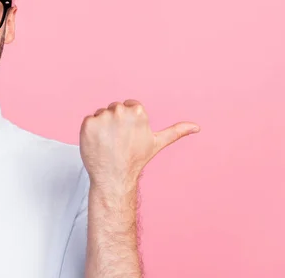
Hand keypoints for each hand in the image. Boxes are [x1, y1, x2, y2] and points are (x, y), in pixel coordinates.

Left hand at [79, 99, 199, 189]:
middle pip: (114, 109)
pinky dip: (90, 132)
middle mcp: (119, 111)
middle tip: (119, 141)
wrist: (114, 178)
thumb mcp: (157, 143)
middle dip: (115, 122)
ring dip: (102, 126)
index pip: (129, 106)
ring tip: (109, 143)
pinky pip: (88, 121)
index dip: (129, 122)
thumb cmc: (136, 160)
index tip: (129, 136)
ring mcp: (102, 117)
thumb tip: (197, 127)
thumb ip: (176, 131)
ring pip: (101, 114)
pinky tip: (97, 144)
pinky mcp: (87, 124)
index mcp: (137, 111)